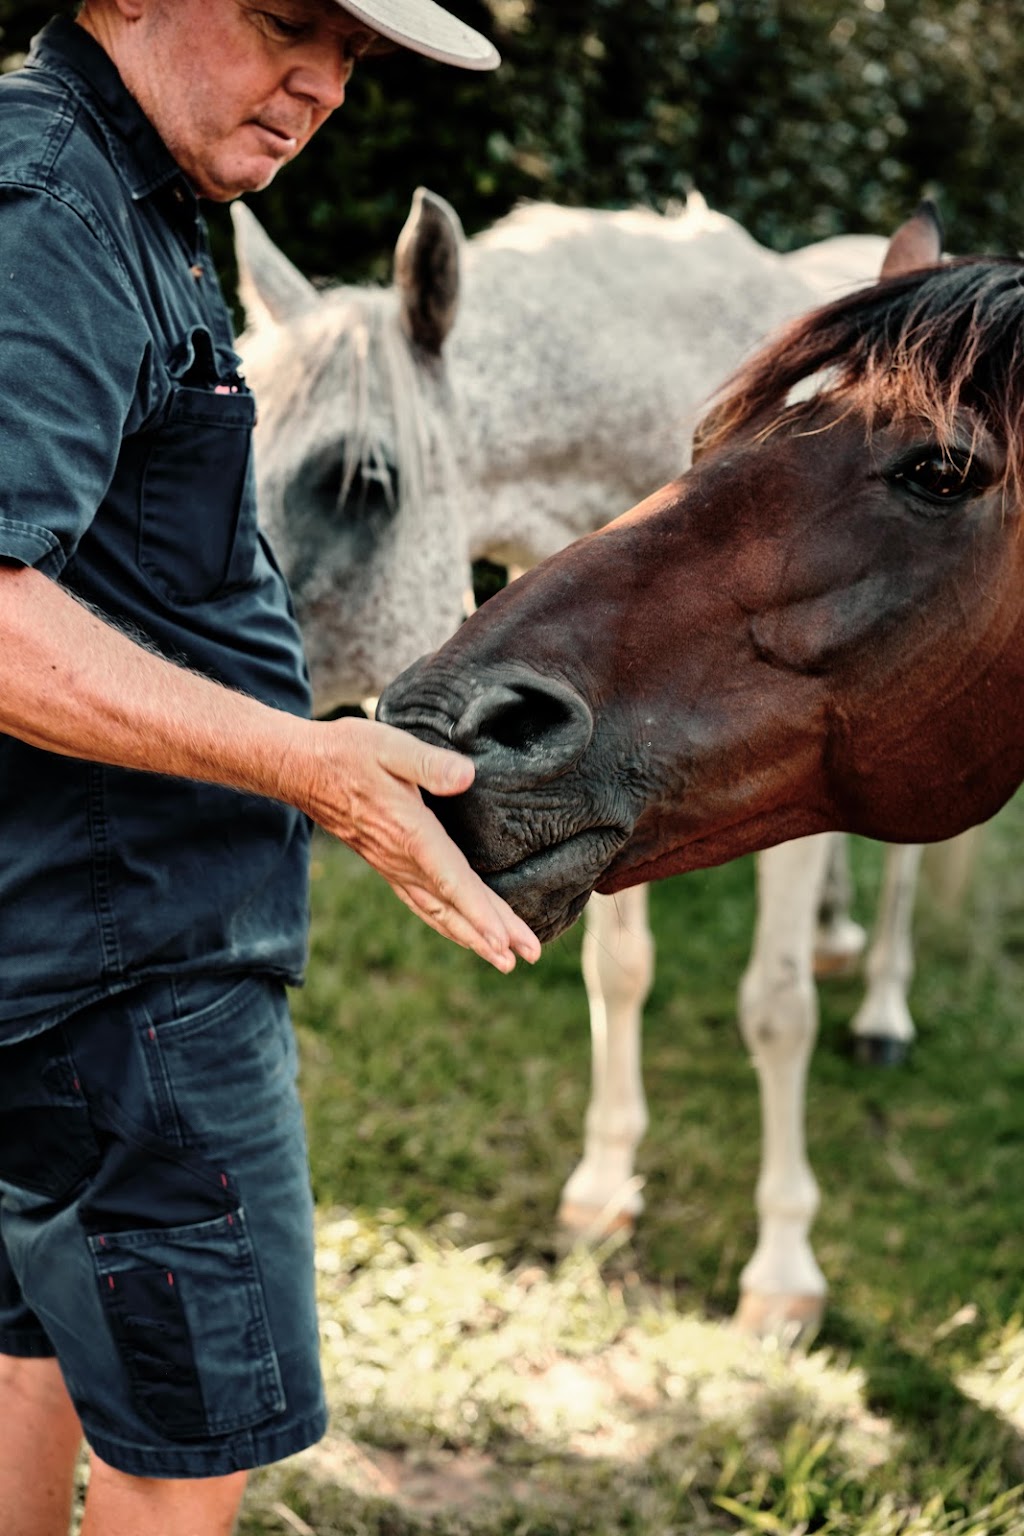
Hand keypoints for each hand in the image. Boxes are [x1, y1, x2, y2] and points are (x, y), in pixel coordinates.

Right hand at [297, 716, 540, 971]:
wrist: (300, 769)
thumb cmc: (346, 752)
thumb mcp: (389, 745)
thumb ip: (429, 762)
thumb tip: (467, 776)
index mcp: (409, 832)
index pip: (451, 881)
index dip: (480, 913)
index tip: (505, 941)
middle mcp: (401, 859)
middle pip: (453, 906)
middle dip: (493, 934)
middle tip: (530, 955)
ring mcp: (393, 867)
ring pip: (438, 912)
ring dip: (473, 937)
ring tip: (505, 960)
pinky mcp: (388, 865)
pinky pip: (423, 904)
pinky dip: (448, 924)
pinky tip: (463, 934)